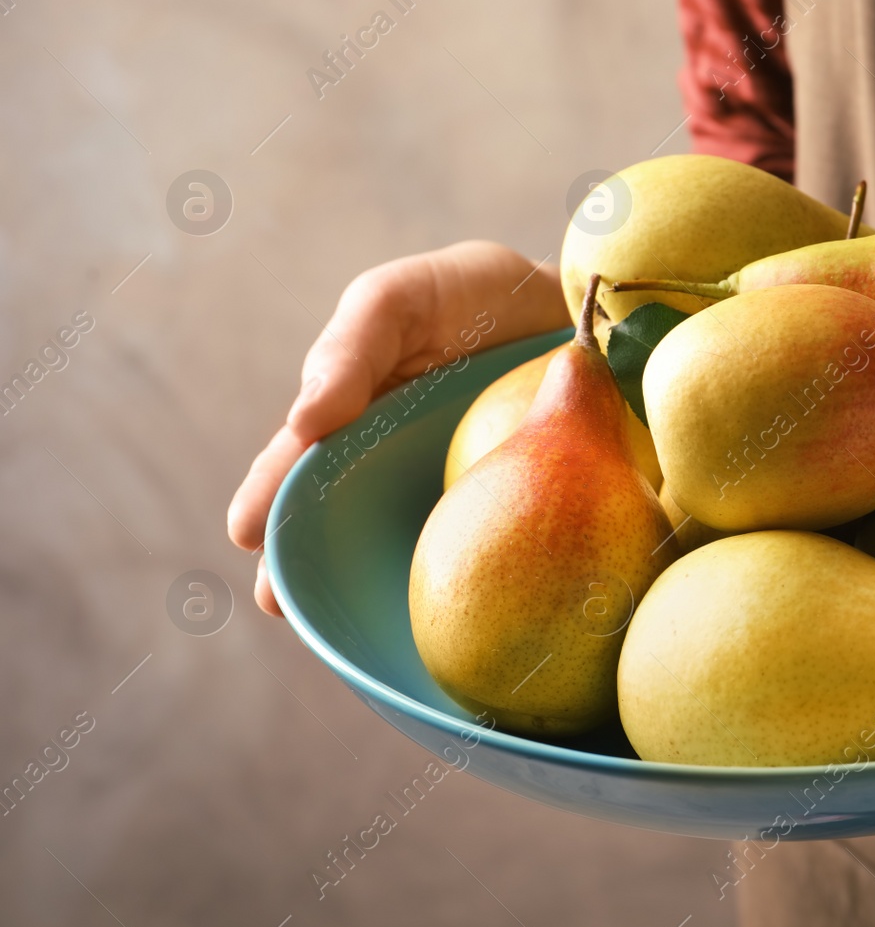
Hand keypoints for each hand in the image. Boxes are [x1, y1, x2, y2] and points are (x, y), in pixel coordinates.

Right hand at [227, 241, 568, 615]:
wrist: (576, 313)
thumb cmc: (474, 297)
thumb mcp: (403, 299)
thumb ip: (352, 345)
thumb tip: (306, 420)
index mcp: (350, 417)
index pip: (297, 466)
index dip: (269, 502)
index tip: (247, 536)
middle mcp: (385, 467)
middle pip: (333, 525)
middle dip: (299, 566)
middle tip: (274, 602)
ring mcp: (441, 495)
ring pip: (394, 553)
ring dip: (364, 591)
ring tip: (336, 628)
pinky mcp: (498, 511)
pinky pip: (470, 553)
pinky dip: (454, 582)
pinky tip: (446, 615)